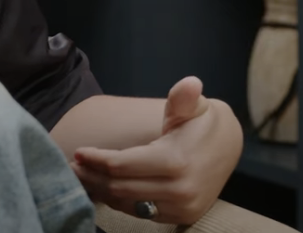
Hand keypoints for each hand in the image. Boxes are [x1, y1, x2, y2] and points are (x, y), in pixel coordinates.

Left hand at [67, 76, 242, 224]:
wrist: (229, 147)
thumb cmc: (202, 122)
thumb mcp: (193, 105)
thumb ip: (183, 97)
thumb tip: (190, 84)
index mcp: (175, 161)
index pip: (122, 165)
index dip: (96, 160)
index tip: (79, 152)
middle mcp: (179, 189)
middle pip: (120, 188)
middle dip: (92, 178)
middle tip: (72, 167)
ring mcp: (181, 206)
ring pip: (128, 204)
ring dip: (103, 192)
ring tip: (84, 178)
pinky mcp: (182, 216)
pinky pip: (142, 213)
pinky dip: (121, 202)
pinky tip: (107, 189)